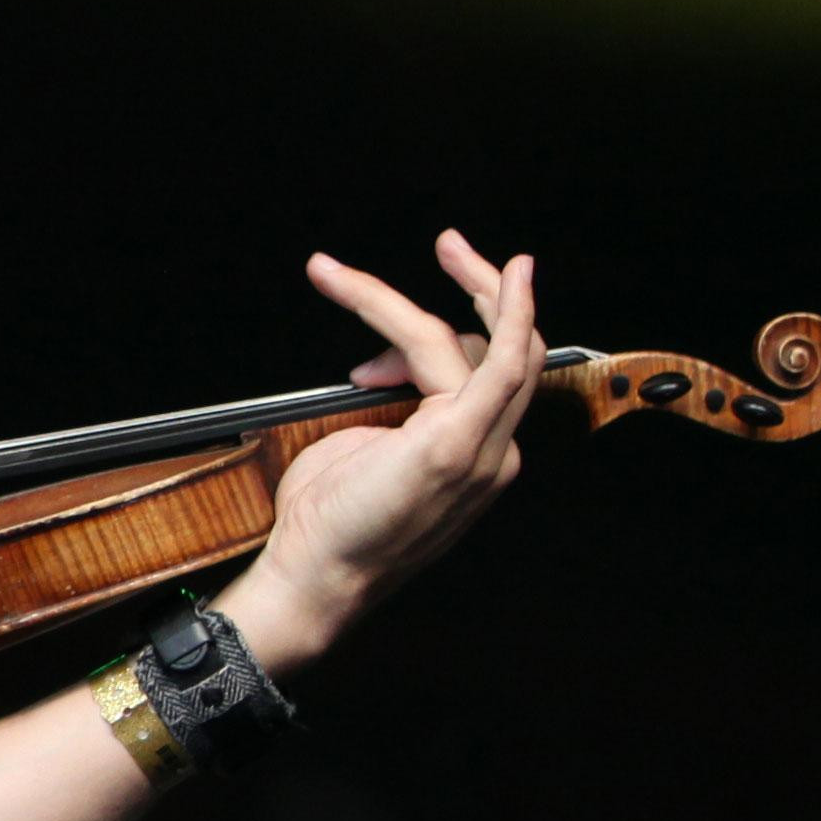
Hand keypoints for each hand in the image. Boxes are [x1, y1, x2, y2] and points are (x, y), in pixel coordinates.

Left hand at [221, 228, 540, 668]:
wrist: (313, 575)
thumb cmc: (327, 520)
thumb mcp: (361, 447)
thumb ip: (393, 408)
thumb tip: (388, 368)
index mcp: (472, 455)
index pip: (479, 372)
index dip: (434, 333)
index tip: (378, 306)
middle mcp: (493, 453)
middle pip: (507, 352)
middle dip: (484, 290)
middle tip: (449, 245)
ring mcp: (483, 452)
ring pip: (481, 346)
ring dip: (439, 294)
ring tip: (341, 275)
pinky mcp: (456, 445)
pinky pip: (500, 364)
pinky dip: (506, 311)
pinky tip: (500, 274)